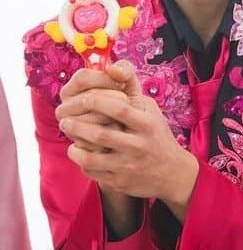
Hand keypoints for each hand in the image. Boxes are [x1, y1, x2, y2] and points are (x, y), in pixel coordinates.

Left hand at [58, 61, 198, 221]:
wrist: (172, 172)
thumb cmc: (155, 133)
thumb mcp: (150, 108)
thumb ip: (131, 87)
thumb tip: (112, 67)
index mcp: (146, 124)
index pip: (119, 109)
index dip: (96, 102)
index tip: (81, 98)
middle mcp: (138, 146)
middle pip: (101, 134)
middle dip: (77, 125)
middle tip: (64, 119)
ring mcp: (129, 166)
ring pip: (92, 157)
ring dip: (74, 146)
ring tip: (69, 136)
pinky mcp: (120, 182)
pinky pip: (93, 172)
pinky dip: (82, 162)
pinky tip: (80, 152)